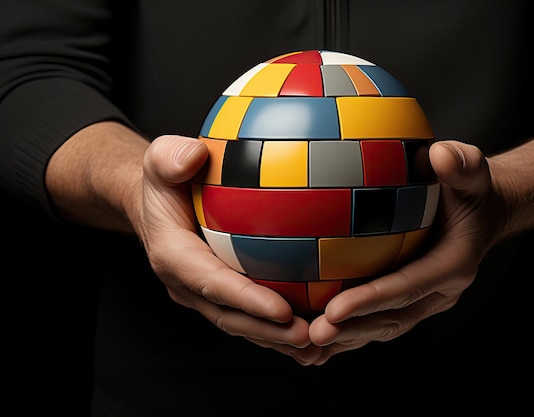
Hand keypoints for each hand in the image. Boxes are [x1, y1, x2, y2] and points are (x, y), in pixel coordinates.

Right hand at [139, 134, 322, 361]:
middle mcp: (186, 284)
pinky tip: (312, 329)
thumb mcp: (159, 158)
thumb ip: (170, 157)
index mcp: (173, 256)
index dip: (246, 299)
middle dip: (268, 332)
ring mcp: (202, 294)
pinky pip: (247, 315)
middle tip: (309, 337)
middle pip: (229, 316)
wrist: (156, 204)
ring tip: (317, 346)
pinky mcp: (217, 295)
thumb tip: (193, 155)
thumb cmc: (164, 180)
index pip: (212, 282)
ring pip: (240, 323)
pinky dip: (276, 328)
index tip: (282, 309)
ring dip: (276, 338)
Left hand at [303, 140, 502, 364]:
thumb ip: (461, 163)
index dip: (371, 300)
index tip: (334, 309)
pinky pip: (378, 319)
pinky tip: (314, 331)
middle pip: (393, 319)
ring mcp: (425, 301)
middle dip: (353, 330)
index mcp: (453, 264)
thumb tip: (439, 155)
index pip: (407, 287)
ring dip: (347, 337)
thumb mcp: (472, 169)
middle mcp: (440, 292)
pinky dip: (349, 329)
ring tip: (307, 343)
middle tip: (314, 334)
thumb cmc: (470, 189)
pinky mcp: (410, 301)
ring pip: (383, 326)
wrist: (481, 213)